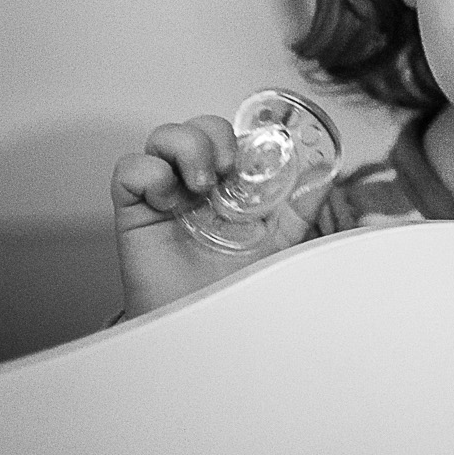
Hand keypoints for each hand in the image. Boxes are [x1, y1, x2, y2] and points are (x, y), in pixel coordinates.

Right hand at [110, 116, 326, 317]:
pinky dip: (150, 173)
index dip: (241, 133)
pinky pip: (130, 168)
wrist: (209, 329)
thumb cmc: (238, 285)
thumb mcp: (283, 237)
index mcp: (230, 183)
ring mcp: (165, 193)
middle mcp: (197, 183)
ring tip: (201, 184)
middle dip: (215, 135)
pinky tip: (169, 199)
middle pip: (197, 126)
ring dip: (186, 148)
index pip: (231, 134)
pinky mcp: (134, 211)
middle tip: (227, 169)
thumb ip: (303, 202)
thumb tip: (323, 168)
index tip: (260, 151)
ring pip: (163, 136)